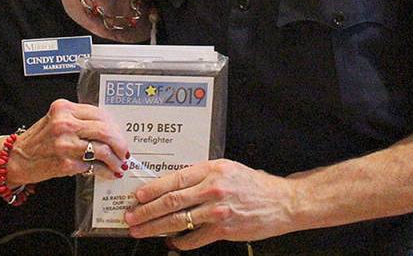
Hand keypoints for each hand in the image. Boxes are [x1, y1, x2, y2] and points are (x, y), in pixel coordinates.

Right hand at [13, 99, 130, 183]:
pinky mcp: (65, 163)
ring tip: (119, 165)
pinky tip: (107, 172)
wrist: (16, 159)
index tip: (120, 135)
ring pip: (103, 149)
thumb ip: (80, 120)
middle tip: (124, 151)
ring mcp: (64, 144)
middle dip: (120, 143)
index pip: (100, 114)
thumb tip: (110, 130)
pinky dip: (104, 170)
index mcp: (64, 108)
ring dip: (115, 160)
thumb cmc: (38, 140)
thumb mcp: (56, 120)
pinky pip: (93, 166)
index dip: (115, 126)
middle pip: (105, 130)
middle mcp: (64, 123)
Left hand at [123, 159, 299, 248]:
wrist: (281, 202)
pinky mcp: (224, 229)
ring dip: (155, 227)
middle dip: (146, 211)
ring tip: (141, 230)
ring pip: (178, 220)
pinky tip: (171, 242)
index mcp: (211, 169)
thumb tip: (173, 184)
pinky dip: (180, 241)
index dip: (152, 189)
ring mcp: (217, 210)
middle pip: (171, 201)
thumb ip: (202, 175)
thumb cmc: (253, 184)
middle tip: (130, 217)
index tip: (137, 196)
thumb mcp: (227, 169)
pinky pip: (194, 238)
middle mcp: (212, 188)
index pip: (174, 179)